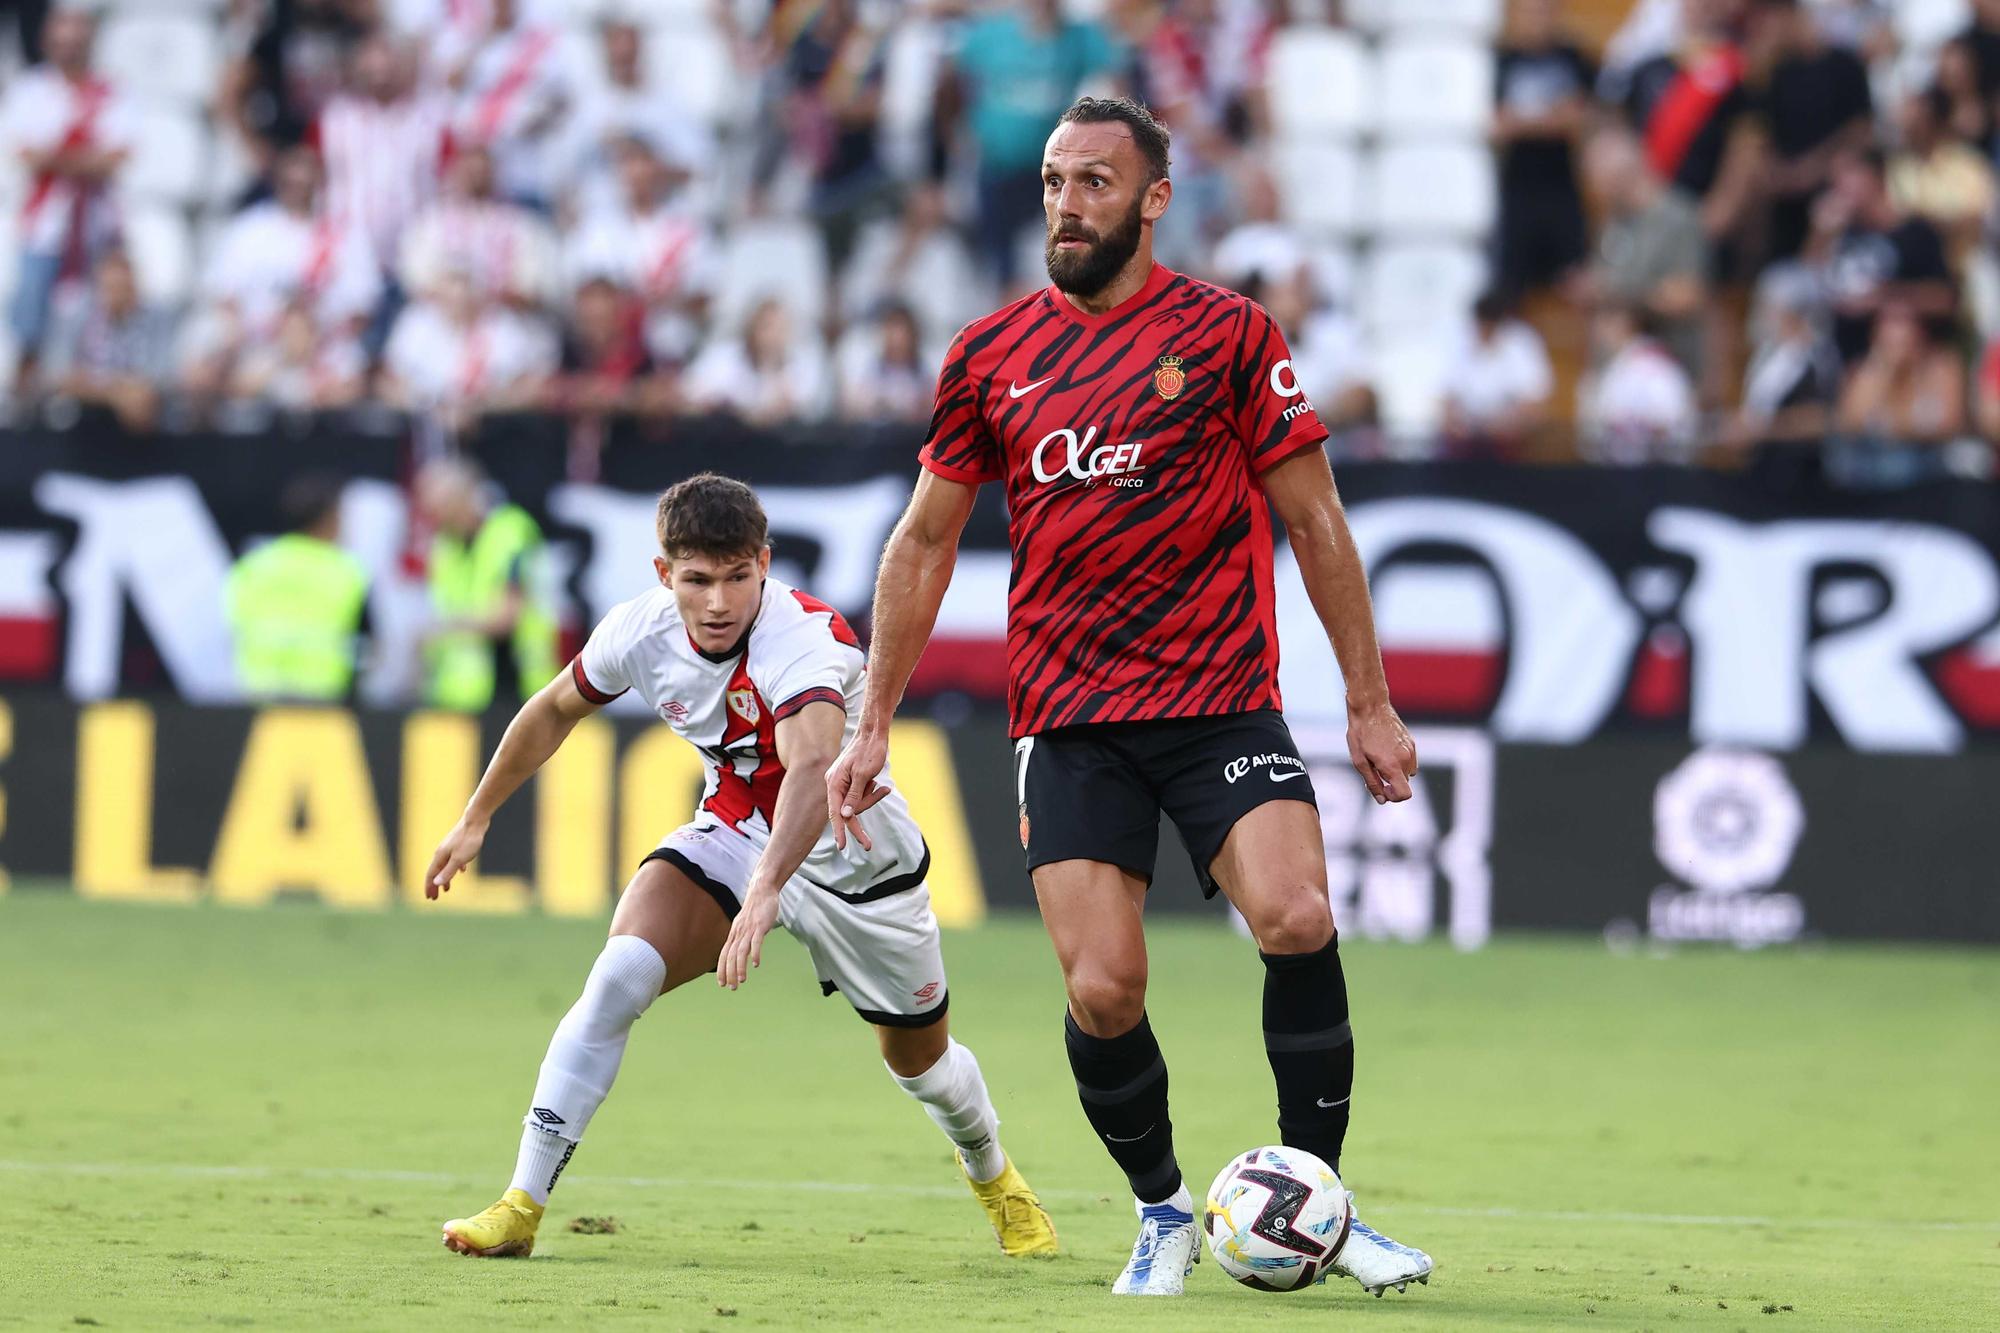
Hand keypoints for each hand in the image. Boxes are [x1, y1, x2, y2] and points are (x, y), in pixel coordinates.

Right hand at [425, 816, 488, 898]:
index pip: (431, 875)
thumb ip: (447, 872)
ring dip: (445, 878)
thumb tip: (436, 884)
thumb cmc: (468, 840)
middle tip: (434, 897)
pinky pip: (454, 860)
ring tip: (447, 889)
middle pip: (436, 872)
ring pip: (445, 866)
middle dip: (435, 885)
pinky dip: (455, 868)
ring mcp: (450, 848)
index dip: (429, 887)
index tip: (429, 898)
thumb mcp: (459, 859)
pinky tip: (462, 870)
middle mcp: (442, 852)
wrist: (476, 820)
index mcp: (440, 857)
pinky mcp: (459, 844)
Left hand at [716, 885, 780, 989]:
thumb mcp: (744, 925)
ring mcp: (748, 930)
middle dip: (730, 973)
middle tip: (732, 988)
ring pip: (741, 951)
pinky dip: (755, 954)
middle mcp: (738, 933)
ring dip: (740, 967)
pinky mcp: (760, 926)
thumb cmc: (755, 910)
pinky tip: (756, 964)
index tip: (721, 983)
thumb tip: (742, 953)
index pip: (723, 955)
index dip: (721, 970)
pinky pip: (756, 942)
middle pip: (730, 956)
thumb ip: (742, 938)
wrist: (762, 891)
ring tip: (742, 980)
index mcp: (734, 934)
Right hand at [825, 727, 889, 850]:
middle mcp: (835, 784)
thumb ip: (854, 796)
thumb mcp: (864, 775)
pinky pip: (860, 794)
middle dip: (860, 824)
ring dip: (871, 799)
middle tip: (869, 845)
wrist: (874, 733)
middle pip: (847, 811)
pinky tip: (879, 782)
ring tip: (881, 786)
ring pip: (856, 803)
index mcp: (834, 783)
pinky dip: (871, 792)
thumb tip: (846, 816)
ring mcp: (843, 782)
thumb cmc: (870, 751)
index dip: (839, 831)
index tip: (842, 847)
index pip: (835, 813)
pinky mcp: (851, 780)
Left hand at [1346, 699, 1416, 804]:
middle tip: (1373, 770)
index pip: (1405, 794)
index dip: (1394, 797)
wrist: (1370, 706)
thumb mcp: (1359, 761)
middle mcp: (1406, 759)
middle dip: (1390, 782)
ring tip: (1378, 758)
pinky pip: (1409, 760)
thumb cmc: (1360, 733)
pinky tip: (1385, 749)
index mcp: (1392, 765)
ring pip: (1407, 772)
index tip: (1382, 789)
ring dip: (1395, 771)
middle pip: (1404, 783)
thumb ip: (1372, 782)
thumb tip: (1381, 800)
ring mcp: (1411, 750)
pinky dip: (1399, 761)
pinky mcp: (1412, 742)